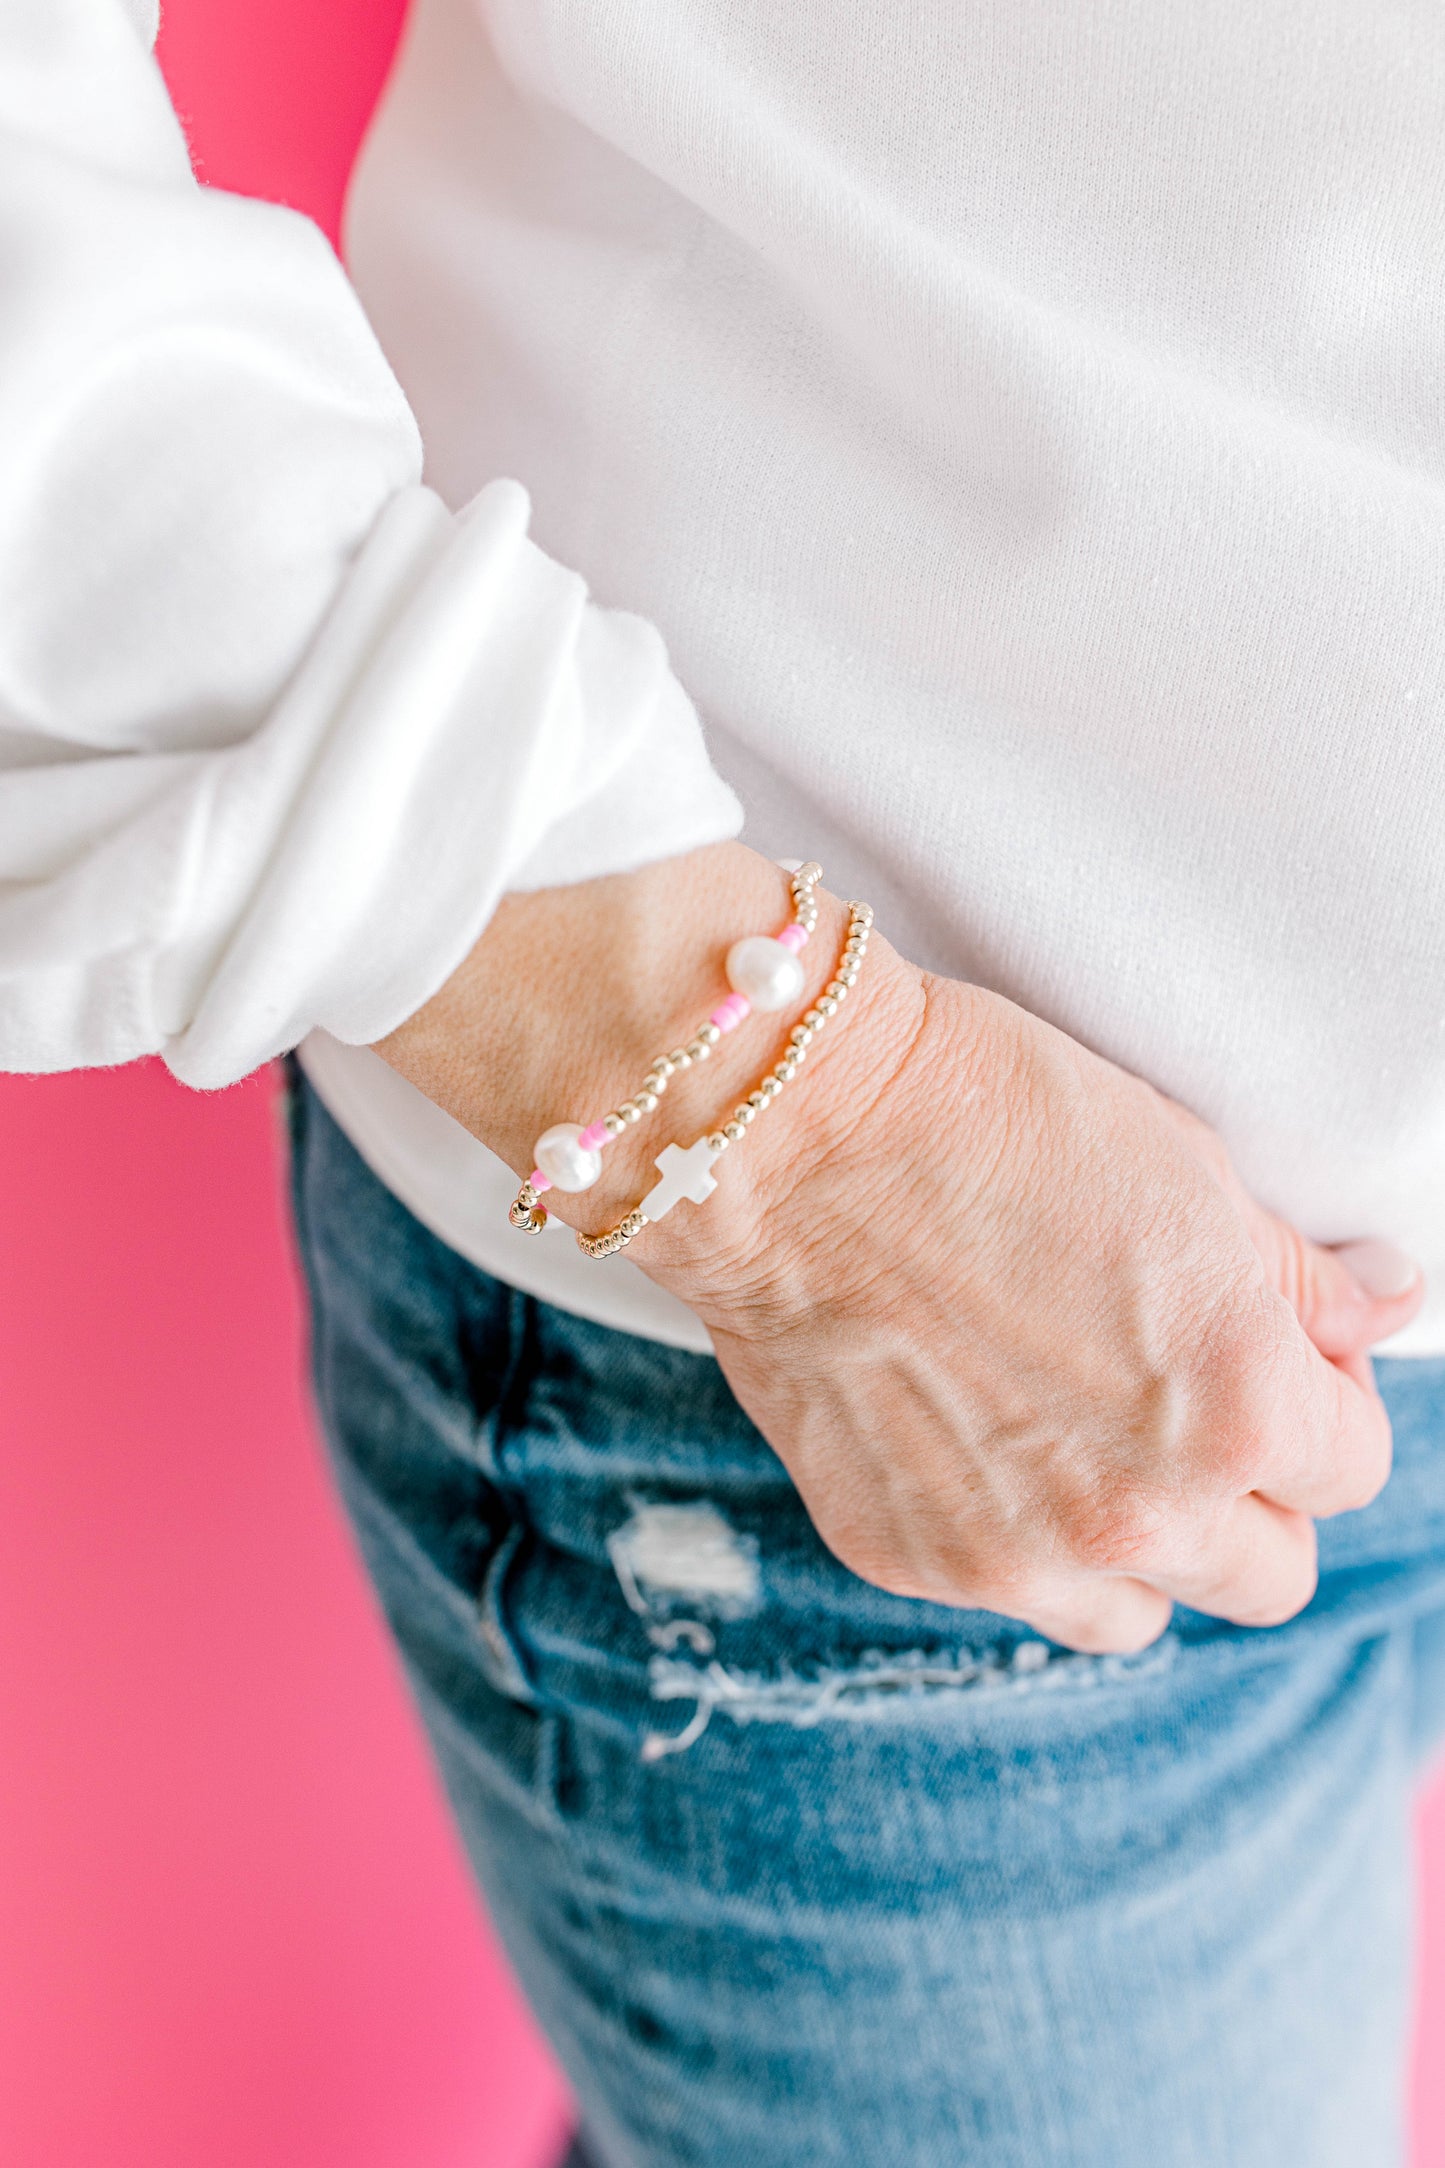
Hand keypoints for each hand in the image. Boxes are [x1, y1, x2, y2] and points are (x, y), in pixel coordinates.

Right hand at [378, 846, 1422, 1653]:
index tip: (1265, 1351)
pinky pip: (1007, 1587)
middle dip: (1247, 1491)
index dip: (1318, 1399)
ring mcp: (1016, 1554)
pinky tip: (967, 1424)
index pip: (1351, 1468)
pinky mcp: (908, 1558)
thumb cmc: (990, 1116)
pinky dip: (1012, 1530)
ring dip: (1138, 1543)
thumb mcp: (1184, 1168)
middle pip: (1268, 1573)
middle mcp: (1143, 1510)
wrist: (788, 1134)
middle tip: (1177, 1398)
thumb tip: (1385, 1308)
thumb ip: (1298, 1277)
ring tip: (1075, 1434)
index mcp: (1241, 1407)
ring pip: (1142, 1613)